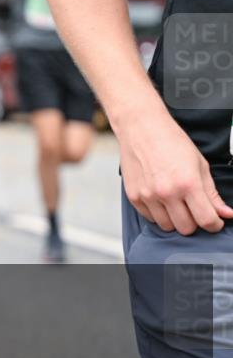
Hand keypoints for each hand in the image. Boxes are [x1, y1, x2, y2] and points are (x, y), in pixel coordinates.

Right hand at [118, 112, 232, 233]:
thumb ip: (212, 193)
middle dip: (194, 222)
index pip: (207, 220)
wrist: (141, 128)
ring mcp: (148, 196)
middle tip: (194, 210)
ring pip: (167, 226)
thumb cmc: (172, 142)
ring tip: (175, 204)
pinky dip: (158, 214)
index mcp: (188, 184)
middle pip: (186, 228)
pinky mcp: (134, 196)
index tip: (215, 221)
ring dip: (174, 219)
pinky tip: (161, 199)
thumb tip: (226, 214)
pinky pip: (150, 218)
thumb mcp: (200, 165)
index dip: (215, 224)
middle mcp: (167, 193)